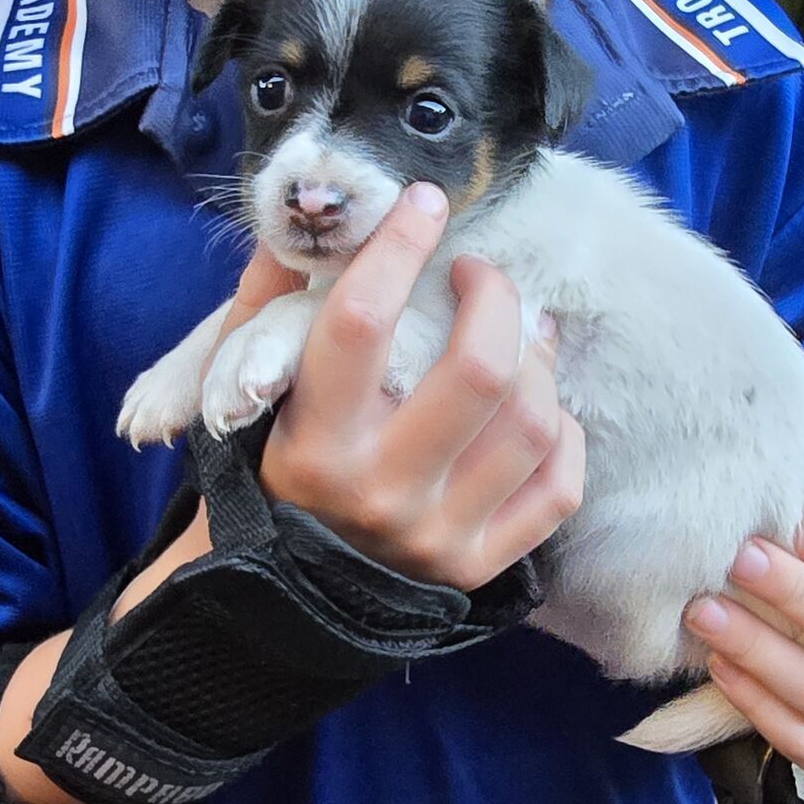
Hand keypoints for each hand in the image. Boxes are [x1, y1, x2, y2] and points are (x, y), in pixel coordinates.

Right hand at [206, 182, 585, 592]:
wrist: (285, 599)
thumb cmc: (270, 471)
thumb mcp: (242, 392)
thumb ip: (266, 306)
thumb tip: (305, 225)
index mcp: (311, 443)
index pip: (360, 323)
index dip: (398, 248)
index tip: (422, 204)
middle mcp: (379, 494)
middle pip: (478, 370)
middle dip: (494, 298)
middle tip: (479, 275)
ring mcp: (438, 536)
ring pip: (531, 423)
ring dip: (537, 361)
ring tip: (519, 336)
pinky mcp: (481, 568)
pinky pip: (559, 486)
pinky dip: (561, 433)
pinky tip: (536, 407)